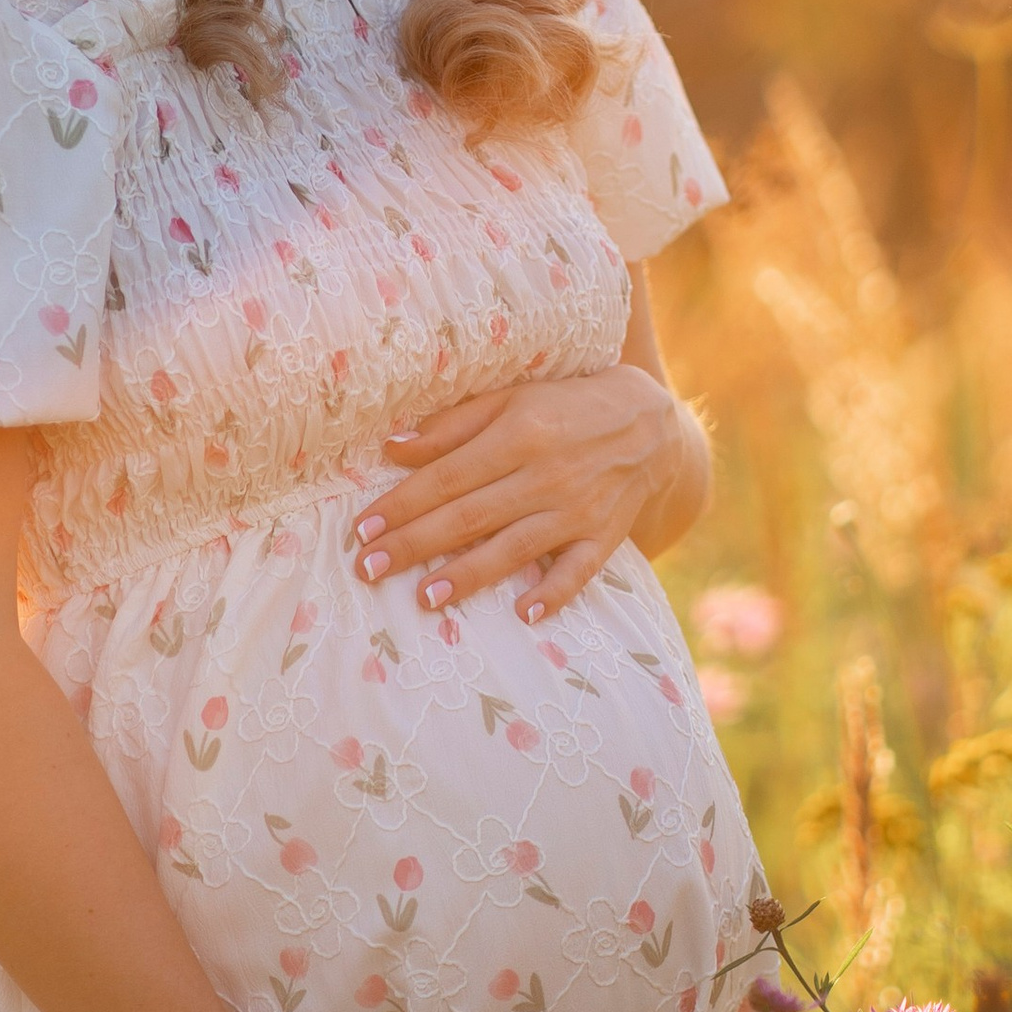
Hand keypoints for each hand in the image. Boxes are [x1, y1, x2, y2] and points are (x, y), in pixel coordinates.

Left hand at [353, 370, 693, 625]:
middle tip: (370, 570)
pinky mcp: (605, 537)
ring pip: (514, 547)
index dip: (403, 504)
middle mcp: (547, 474)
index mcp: (519, 435)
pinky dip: (555, 591)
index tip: (362, 529)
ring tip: (425, 599)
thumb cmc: (565, 407)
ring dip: (469, 574)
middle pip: (470, 516)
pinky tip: (525, 612)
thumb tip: (394, 448)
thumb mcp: (511, 398)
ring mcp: (578, 510)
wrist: (649, 422)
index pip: (448, 476)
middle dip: (416, 544)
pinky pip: (580, 570)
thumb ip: (452, 425)